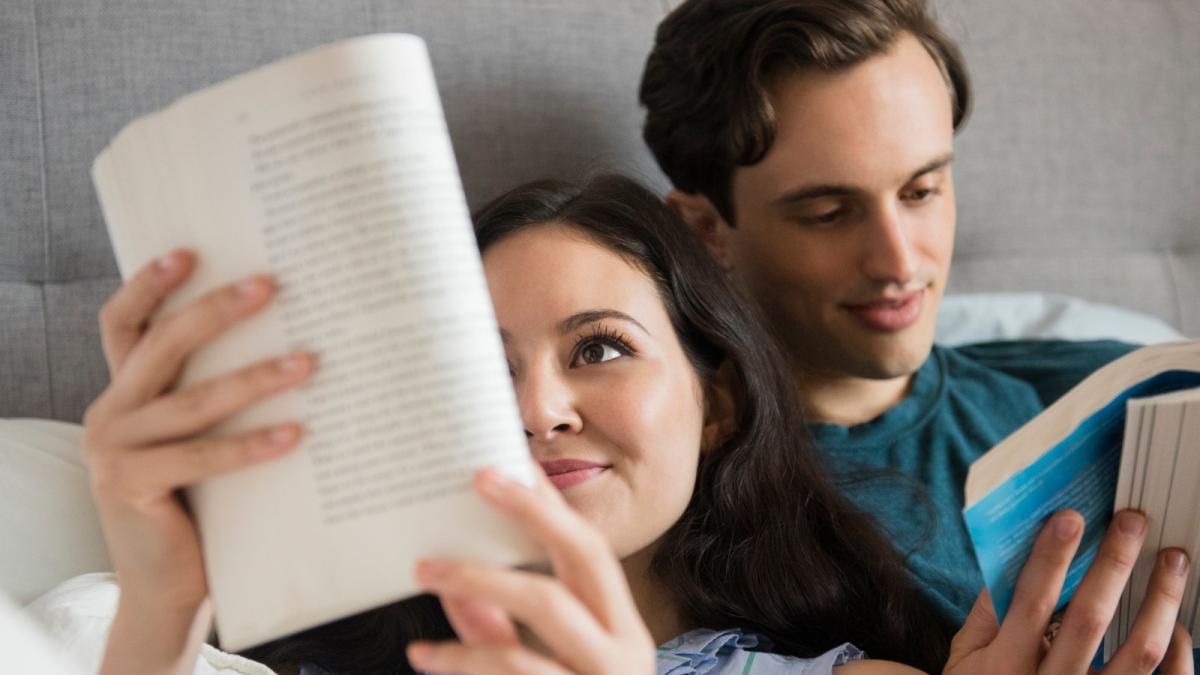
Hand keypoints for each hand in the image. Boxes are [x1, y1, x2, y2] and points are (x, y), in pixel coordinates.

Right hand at [84, 250, 312, 673]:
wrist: (166, 582)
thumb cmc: (196, 501)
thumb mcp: (195, 437)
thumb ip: (209, 393)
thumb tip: (289, 334)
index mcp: (122, 393)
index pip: (123, 325)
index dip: (148, 284)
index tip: (190, 251)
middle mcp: (109, 414)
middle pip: (161, 347)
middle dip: (216, 311)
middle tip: (270, 285)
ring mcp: (112, 452)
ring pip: (191, 402)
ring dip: (255, 377)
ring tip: (309, 361)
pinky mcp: (130, 488)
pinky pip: (200, 457)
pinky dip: (251, 445)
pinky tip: (297, 432)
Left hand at [405, 469, 656, 674]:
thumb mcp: (541, 672)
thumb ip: (500, 633)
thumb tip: (455, 583)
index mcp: (623, 633)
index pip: (591, 552)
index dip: (553, 506)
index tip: (509, 464)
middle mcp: (622, 654)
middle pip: (584, 562)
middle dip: (532, 515)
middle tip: (478, 481)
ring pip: (540, 621)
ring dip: (479, 586)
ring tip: (426, 571)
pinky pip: (513, 672)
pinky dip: (461, 659)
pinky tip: (424, 655)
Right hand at [945, 509, 1192, 674]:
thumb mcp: (965, 658)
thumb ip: (985, 614)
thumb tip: (1015, 558)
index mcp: (1005, 667)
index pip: (1031, 602)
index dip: (1052, 558)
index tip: (1070, 518)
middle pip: (1090, 619)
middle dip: (1113, 563)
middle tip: (1132, 522)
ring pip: (1139, 652)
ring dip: (1160, 600)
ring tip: (1172, 561)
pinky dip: (1178, 653)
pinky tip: (1176, 624)